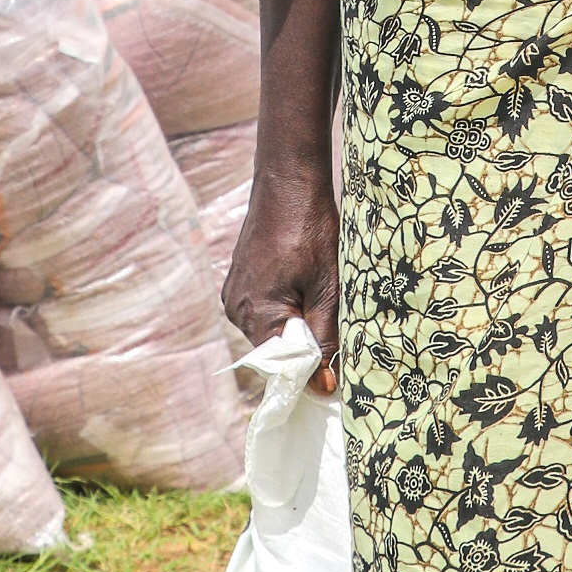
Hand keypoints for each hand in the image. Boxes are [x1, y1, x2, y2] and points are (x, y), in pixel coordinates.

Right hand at [222, 171, 340, 390]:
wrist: (288, 182)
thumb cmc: (310, 230)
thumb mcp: (328, 288)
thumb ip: (325, 340)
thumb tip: (324, 389)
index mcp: (255, 315)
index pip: (283, 366)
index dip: (312, 368)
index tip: (337, 363)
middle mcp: (235, 309)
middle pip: (277, 349)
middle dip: (306, 342)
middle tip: (331, 311)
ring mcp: (233, 294)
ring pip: (272, 328)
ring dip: (297, 321)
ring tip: (316, 289)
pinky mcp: (238, 281)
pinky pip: (263, 309)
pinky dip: (285, 305)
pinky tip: (302, 280)